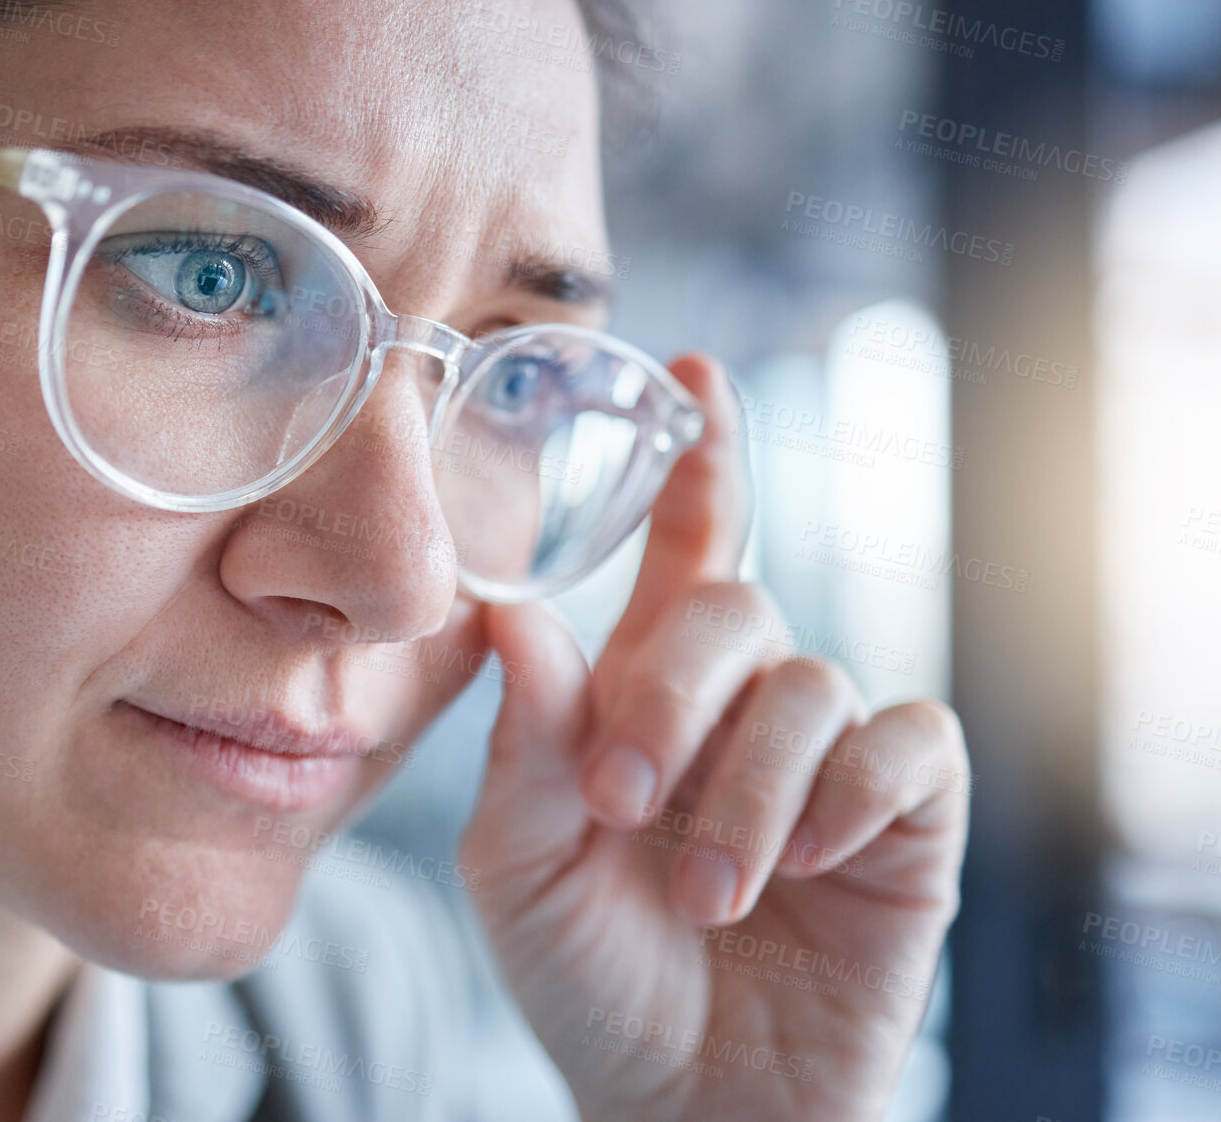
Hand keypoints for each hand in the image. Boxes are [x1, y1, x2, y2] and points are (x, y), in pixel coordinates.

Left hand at [460, 354, 969, 1121]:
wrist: (680, 1105)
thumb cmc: (592, 978)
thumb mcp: (521, 864)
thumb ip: (525, 742)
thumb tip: (511, 610)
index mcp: (648, 697)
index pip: (685, 556)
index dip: (695, 464)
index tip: (689, 373)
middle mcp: (744, 707)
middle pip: (733, 603)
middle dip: (669, 689)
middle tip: (620, 796)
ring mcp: (830, 757)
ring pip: (808, 680)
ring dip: (742, 790)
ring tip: (702, 890)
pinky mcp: (909, 817)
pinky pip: (904, 744)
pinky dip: (844, 799)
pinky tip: (806, 864)